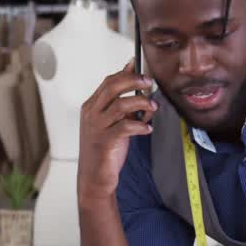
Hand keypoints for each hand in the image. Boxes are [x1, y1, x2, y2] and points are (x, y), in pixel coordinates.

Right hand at [77, 60, 156, 203]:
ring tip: (153, 108)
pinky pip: (124, 127)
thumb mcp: (114, 124)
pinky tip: (147, 128)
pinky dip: (139, 125)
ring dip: (141, 103)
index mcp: (91, 107)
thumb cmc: (105, 150)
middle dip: (133, 81)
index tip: (140, 67)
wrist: (95, 178)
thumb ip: (124, 106)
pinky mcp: (104, 142)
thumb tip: (141, 88)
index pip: (108, 82)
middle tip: (150, 82)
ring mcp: (96, 128)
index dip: (126, 73)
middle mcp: (91, 115)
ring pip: (120, 105)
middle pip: (112, 87)